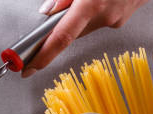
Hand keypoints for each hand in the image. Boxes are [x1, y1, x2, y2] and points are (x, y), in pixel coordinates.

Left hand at [22, 0, 148, 77]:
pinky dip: (94, 12)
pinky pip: (100, 20)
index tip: (29, 68)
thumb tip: (48, 10)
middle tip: (54, 21)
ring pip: (85, 26)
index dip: (43, 56)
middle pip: (71, 32)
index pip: (60, 38)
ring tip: (85, 0)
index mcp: (92, 4)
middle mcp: (105, 16)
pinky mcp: (123, 17)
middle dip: (60, 28)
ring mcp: (117, 18)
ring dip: (78, 17)